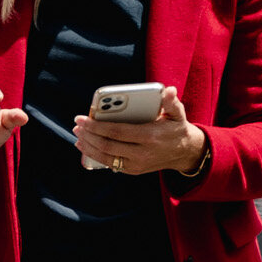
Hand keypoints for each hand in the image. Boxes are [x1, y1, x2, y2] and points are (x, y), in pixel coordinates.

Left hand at [74, 89, 207, 177]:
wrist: (184, 153)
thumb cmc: (176, 128)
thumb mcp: (178, 113)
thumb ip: (171, 102)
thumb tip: (169, 90)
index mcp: (150, 136)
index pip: (117, 132)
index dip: (97, 126)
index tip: (83, 118)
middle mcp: (142, 153)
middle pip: (108, 145)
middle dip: (89, 135)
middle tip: (78, 124)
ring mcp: (136, 164)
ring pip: (105, 157)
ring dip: (88, 146)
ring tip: (78, 134)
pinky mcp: (132, 170)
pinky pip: (109, 164)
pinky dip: (94, 155)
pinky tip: (85, 145)